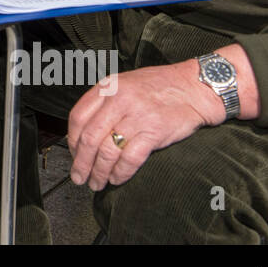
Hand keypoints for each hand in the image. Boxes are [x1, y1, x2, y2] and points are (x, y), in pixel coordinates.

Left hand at [66, 61, 219, 191]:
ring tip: (97, 182)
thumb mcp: (125, 84)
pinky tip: (117, 178)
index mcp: (108, 87)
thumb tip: (85, 132)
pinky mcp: (154, 132)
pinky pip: (130, 159)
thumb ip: (105, 103)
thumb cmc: (161, 86)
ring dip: (99, 172)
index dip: (72, 140)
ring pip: (107, 151)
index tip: (73, 154)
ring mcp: (136, 116)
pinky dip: (120, 173)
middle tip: (79, 176)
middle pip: (89, 138)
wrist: (194, 87)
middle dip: (81, 163)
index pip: (78, 117)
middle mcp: (119, 100)